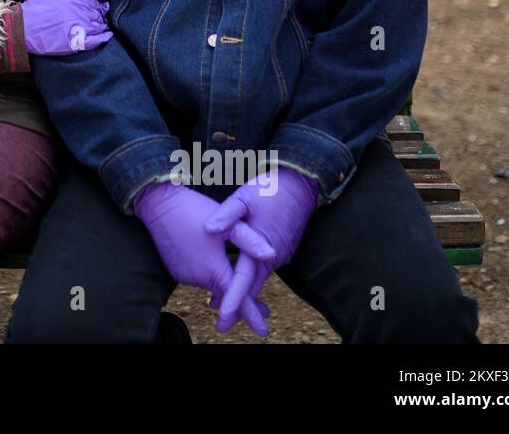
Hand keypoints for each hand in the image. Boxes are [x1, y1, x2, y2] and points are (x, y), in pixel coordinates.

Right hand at [21, 0, 112, 54]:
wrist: (23, 27)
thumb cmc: (37, 7)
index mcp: (74, 0)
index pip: (94, 2)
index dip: (97, 5)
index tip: (97, 7)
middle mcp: (79, 14)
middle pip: (97, 14)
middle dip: (100, 15)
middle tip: (98, 17)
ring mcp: (78, 29)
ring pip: (98, 27)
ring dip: (102, 25)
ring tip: (100, 26)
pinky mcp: (75, 44)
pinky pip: (95, 42)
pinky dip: (103, 38)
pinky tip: (107, 36)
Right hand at [134, 180, 274, 336]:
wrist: (159, 204)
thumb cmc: (195, 210)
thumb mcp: (228, 224)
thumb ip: (250, 241)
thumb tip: (271, 255)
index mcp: (214, 269)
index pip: (238, 300)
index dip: (252, 315)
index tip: (263, 331)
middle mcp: (198, 278)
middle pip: (225, 294)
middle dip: (243, 302)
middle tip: (264, 308)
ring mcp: (186, 275)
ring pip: (212, 286)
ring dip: (225, 286)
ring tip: (239, 280)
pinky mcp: (176, 270)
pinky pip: (199, 278)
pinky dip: (210, 276)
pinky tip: (215, 264)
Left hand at [204, 167, 319, 331]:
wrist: (300, 182)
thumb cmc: (269, 188)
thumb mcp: (243, 197)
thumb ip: (226, 215)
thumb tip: (208, 230)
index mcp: (262, 246)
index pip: (244, 279)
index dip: (233, 299)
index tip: (222, 316)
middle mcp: (274, 256)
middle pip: (252, 286)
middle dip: (238, 306)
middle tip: (221, 325)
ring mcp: (280, 254)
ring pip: (258, 278)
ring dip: (243, 292)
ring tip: (222, 306)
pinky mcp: (282, 248)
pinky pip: (264, 268)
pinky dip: (250, 278)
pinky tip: (240, 281)